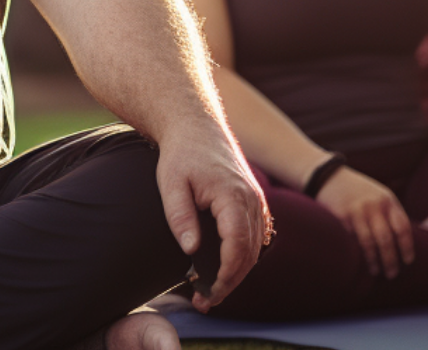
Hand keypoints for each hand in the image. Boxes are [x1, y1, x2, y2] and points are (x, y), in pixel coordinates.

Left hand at [153, 125, 269, 311]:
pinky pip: (257, 236)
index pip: (237, 244)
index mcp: (232, 195)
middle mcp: (251, 198)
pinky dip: (245, 256)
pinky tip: (225, 269)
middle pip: (251, 251)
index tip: (209, 293)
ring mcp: (256, 199)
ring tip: (212, 292)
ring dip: (238, 272)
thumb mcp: (170, 185)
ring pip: (257, 247)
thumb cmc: (181, 154)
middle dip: (231, 281)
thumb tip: (192, 250)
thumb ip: (180, 217)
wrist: (196, 125)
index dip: (226, 274)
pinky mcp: (253, 200)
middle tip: (206, 302)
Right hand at [314, 166, 414, 278]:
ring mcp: (356, 211)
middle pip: (386, 239)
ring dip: (373, 261)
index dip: (407, 246)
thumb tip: (403, 242)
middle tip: (392, 274)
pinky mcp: (340, 217)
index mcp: (388, 201)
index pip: (402, 227)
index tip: (408, 261)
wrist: (330, 176)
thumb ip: (390, 214)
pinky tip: (358, 263)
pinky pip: (351, 240)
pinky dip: (356, 254)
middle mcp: (374, 206)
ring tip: (375, 271)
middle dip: (390, 260)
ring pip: (368, 243)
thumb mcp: (379, 196)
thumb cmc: (358, 191)